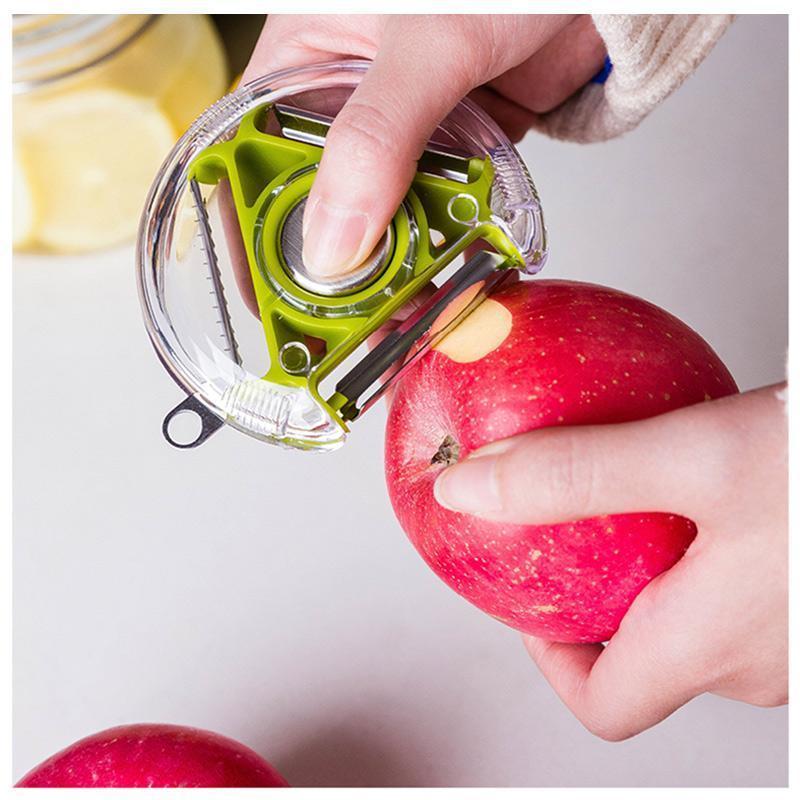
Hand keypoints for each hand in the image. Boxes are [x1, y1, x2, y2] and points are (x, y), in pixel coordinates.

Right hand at [242, 14, 606, 277]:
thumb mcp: (430, 43)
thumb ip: (378, 137)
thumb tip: (334, 241)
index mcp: (308, 59)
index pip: (255, 158)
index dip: (256, 233)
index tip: (274, 296)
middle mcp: (349, 101)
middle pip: (321, 202)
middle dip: (338, 266)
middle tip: (354, 317)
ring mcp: (406, 130)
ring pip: (384, 215)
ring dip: (399, 265)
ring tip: (411, 308)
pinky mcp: (457, 148)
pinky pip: (442, 210)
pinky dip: (449, 243)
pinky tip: (455, 274)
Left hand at [433, 385, 787, 739]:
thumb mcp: (697, 456)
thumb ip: (575, 474)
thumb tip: (468, 491)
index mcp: (717, 646)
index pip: (605, 705)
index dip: (552, 662)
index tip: (533, 603)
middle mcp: (766, 660)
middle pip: (653, 660)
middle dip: (605, 604)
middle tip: (581, 540)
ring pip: (706, 623)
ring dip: (663, 571)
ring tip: (643, 504)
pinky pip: (753, 588)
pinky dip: (714, 548)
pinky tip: (716, 487)